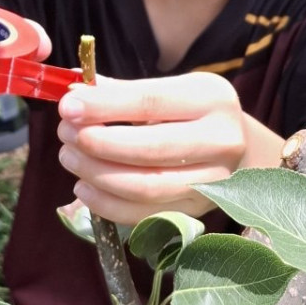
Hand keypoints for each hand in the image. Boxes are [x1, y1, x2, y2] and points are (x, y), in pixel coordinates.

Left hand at [55, 73, 267, 224]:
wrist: (239, 148)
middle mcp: (221, 141)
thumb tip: (73, 95)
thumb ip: (124, 92)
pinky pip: (145, 215)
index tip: (67, 107)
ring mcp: (214, 181)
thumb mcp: (171, 90)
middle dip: (97, 142)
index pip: (151, 102)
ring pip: (146, 186)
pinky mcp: (198, 212)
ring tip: (70, 157)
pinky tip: (84, 187)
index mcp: (212, 99)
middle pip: (150, 149)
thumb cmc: (194, 113)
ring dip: (97, 173)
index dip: (104, 106)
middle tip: (66, 133)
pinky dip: (106, 204)